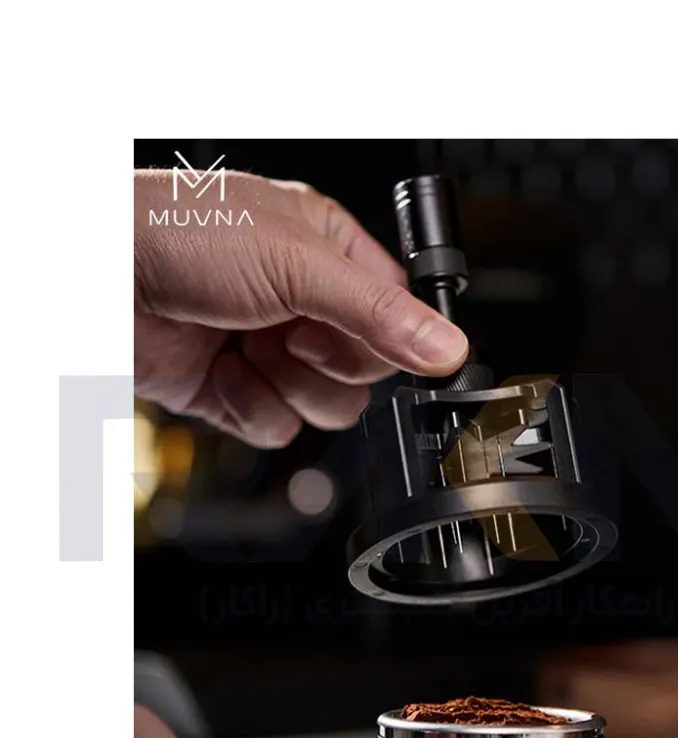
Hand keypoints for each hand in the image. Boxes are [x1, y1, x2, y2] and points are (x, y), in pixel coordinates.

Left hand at [134, 170, 468, 446]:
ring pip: (328, 407)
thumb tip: (448, 347)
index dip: (391, 339)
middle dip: (325, 360)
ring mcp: (272, 350)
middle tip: (288, 329)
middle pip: (366, 371)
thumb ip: (378, 313)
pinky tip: (223, 370)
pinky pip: (279, 428)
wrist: (94, 276)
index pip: (398, 317)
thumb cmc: (179, 234)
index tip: (364, 338)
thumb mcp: (296, 264)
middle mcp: (306, 304)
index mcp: (331, 255)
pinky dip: (250, 407)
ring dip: (287, 384)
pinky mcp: (238, 391)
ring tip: (249, 345)